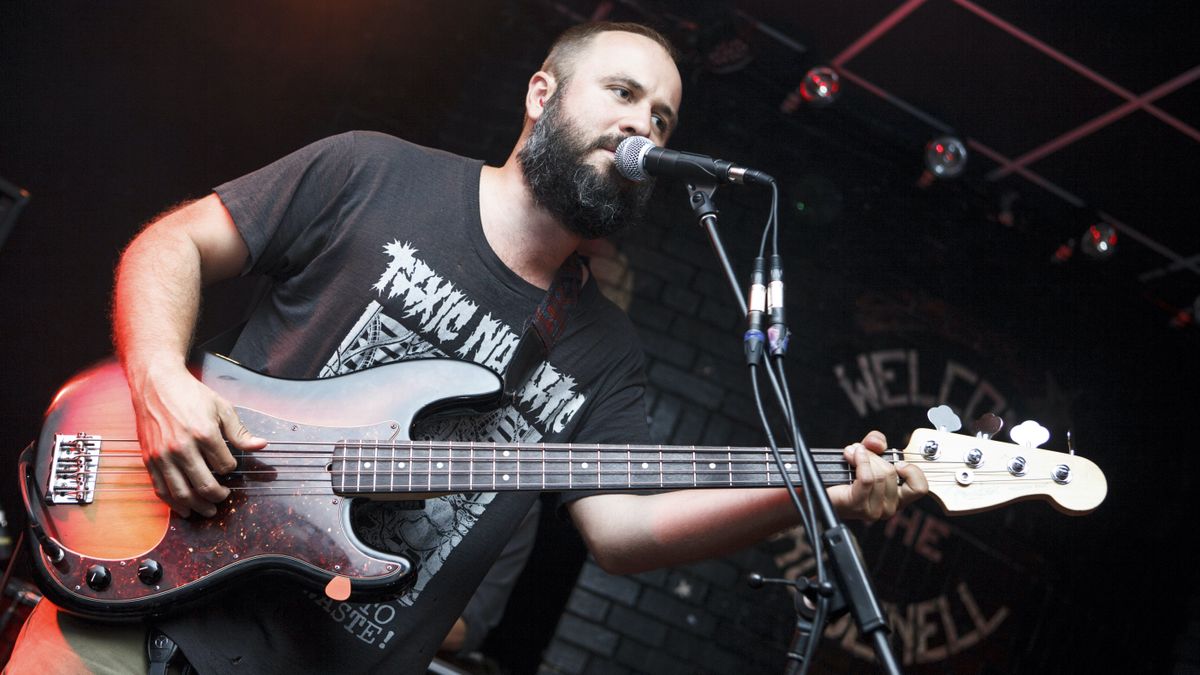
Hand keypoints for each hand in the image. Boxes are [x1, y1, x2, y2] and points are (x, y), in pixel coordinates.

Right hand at [129, 360, 266, 516]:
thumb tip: (261, 446)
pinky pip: (161, 489)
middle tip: (224, 497)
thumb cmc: (190, 395)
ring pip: (182, 494)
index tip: (230, 466)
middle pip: (204, 486)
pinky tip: (184, 508)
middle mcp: (182, 448)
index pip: (225, 466)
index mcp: (204, 434)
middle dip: (218, 496)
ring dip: (197, 507)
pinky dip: (173, 503)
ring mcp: (162, 456)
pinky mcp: (148, 460)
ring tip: (208, 510)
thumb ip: (240, 432)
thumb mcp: (221, 408)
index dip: (231, 469)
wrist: (156, 384)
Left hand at [827, 430, 926, 520]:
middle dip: (874, 456)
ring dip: (863, 457)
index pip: (920, 488)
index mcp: (898, 498)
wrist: (821, 490)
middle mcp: (889, 508)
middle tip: (859, 451)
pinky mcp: (859, 506)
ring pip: (880, 474)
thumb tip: (878, 444)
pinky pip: (867, 478)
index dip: (913, 471)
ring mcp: (874, 510)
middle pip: (892, 472)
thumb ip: (876, 443)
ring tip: (851, 453)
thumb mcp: (867, 453)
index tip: (899, 462)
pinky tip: (852, 455)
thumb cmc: (845, 475)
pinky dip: (860, 462)